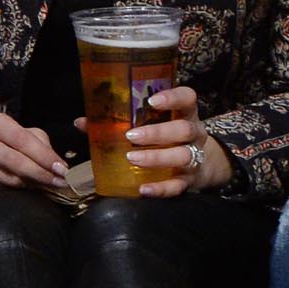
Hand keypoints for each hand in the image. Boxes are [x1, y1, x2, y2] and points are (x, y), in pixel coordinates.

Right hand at [0, 110, 68, 192]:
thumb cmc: (9, 142)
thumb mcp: (26, 135)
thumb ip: (41, 146)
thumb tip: (59, 167)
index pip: (23, 140)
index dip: (44, 156)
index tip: (63, 169)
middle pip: (15, 161)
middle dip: (41, 173)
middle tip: (59, 182)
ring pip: (10, 178)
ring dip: (31, 184)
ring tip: (44, 184)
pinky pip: (1, 190)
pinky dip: (17, 191)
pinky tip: (25, 189)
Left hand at [117, 84, 233, 197]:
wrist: (203, 165)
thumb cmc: (171, 138)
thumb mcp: (158, 123)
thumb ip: (126, 121)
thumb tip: (85, 122)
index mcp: (186, 114)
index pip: (187, 98)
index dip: (173, 98)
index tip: (151, 101)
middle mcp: (194, 134)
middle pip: (184, 129)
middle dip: (157, 132)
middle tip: (131, 135)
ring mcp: (195, 157)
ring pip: (183, 156)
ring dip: (157, 157)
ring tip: (133, 158)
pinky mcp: (190, 180)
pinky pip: (177, 185)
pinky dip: (161, 189)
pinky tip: (144, 189)